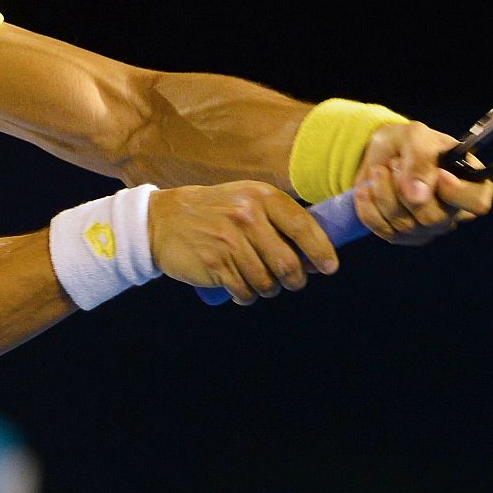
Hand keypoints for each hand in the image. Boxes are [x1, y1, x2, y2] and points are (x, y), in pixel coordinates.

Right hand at [148, 181, 337, 305]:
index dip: (321, 251)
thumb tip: (316, 255)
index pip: (303, 226)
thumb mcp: (247, 201)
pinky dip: (247, 296)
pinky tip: (241, 287)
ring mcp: (230, 241)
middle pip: (289, 263)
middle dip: (295, 279)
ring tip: (260, 281)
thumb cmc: (215, 212)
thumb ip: (280, 221)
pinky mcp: (215, 264)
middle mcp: (248, 216)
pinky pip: (245, 292)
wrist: (163, 220)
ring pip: (268, 282)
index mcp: (261, 197)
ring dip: (269, 289)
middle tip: (292, 281)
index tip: (329, 267)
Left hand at [352, 121, 492, 245]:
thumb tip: (417, 197)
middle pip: (435, 218)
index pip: (478, 202)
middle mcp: (453, 211)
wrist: (381, 153)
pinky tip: (366, 190)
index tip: (439, 174)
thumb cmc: (409, 142)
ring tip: (379, 170)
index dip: (457, 192)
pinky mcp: (403, 236)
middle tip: (394, 163)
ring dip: (384, 194)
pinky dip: (369, 209)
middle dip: (406, 188)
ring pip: (406, 226)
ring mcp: (428, 228)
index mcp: (469, 182)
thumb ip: (420, 159)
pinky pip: (384, 231)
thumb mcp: (415, 136)